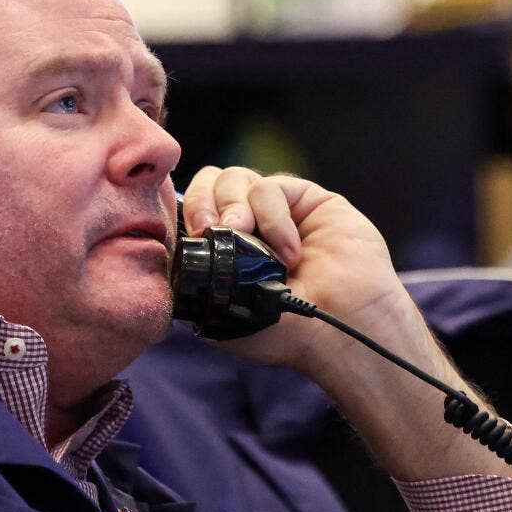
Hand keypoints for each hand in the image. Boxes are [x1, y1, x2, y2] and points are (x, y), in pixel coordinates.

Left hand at [180, 166, 511, 480]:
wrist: (339, 330)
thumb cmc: (284, 332)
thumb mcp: (223, 316)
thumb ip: (194, 285)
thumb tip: (172, 255)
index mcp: (221, 250)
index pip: (188, 212)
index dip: (184, 214)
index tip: (190, 235)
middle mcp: (245, 225)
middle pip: (207, 185)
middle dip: (203, 202)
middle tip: (212, 229)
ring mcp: (274, 210)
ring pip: (234, 178)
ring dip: (236, 207)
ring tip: (250, 240)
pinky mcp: (304, 199)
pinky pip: (271, 187)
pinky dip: (273, 216)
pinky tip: (287, 250)